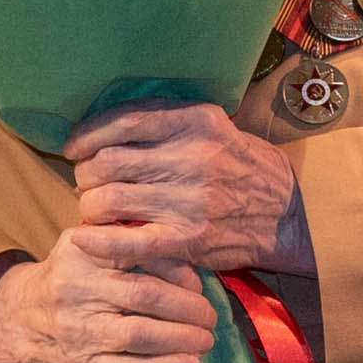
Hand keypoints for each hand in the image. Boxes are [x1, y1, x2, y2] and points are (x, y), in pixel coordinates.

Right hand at [0, 227, 218, 362]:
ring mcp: (79, 330)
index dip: (176, 268)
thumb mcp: (87, 245)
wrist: (18, 320)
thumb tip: (188, 264)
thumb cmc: (67, 276)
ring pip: (139, 335)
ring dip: (182, 339)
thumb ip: (128, 242)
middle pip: (144, 295)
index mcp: (82, 252)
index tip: (198, 282)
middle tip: (211, 316)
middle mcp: (77, 289)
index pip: (136, 253)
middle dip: (188, 308)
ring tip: (206, 341)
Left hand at [63, 100, 310, 281]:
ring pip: (109, 199)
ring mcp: (189, 200)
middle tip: (87, 182)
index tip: (74, 147)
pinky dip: (97, 242)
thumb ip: (167, 121)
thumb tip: (106, 126)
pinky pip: (127, 241)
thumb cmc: (242, 166)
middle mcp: (192, 157)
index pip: (123, 121)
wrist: (288, 214)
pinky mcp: (188, 239)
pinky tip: (84, 239)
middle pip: (108, 162)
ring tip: (95, 208)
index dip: (88, 135)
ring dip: (90, 206)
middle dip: (85, 174)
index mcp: (196, 121)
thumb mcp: (215, 127)